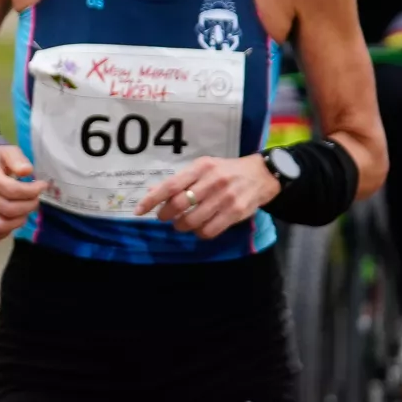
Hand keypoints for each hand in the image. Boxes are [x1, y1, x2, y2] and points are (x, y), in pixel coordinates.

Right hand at [0, 145, 43, 241]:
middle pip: (8, 209)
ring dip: (19, 221)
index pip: (11, 189)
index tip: (42, 186)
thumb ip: (17, 159)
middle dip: (29, 206)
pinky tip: (13, 219)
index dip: (31, 191)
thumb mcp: (6, 152)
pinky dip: (7, 232)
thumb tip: (27, 171)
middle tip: (35, 199)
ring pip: (0, 226)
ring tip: (25, 211)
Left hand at [138, 154, 280, 240]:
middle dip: (166, 214)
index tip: (139, 210)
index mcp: (201, 167)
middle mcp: (212, 181)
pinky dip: (199, 233)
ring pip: (193, 220)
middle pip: (179, 204)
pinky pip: (209, 230)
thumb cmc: (225, 171)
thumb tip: (151, 193)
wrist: (262, 174)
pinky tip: (199, 228)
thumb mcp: (203, 168)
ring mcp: (225, 197)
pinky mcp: (236, 212)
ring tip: (181, 223)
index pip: (171, 185)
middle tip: (163, 217)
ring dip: (181, 226)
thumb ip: (180, 181)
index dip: (152, 200)